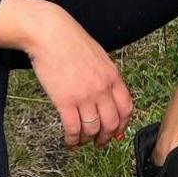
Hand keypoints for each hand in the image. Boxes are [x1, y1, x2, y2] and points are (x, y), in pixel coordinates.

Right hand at [0, 0, 133, 147]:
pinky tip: (69, 140)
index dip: (123, 125)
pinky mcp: (65, 101)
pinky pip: (73, 128)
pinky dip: (72, 139)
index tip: (117, 131)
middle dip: (106, 137)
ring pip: (93, 129)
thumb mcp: (99, 57)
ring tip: (81, 141)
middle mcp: (102, 88)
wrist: (50, 34)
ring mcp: (84, 96)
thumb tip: (107, 94)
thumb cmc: (71, 42)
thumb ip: (106, 77)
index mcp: (113, 76)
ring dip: (88, 140)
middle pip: (111, 123)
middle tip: (99, 142)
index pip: (127, 108)